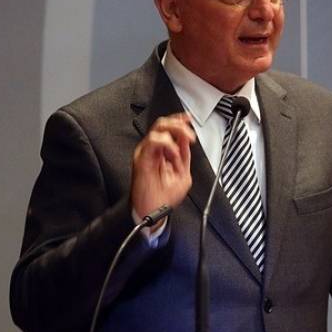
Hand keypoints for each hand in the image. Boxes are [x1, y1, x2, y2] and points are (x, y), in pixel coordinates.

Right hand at [130, 113, 195, 228]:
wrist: (153, 212)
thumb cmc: (163, 197)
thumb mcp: (182, 174)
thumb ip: (184, 156)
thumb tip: (186, 140)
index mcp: (161, 152)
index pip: (168, 128)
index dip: (179, 120)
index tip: (189, 119)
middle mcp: (152, 150)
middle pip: (162, 124)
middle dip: (178, 125)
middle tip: (189, 134)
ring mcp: (146, 153)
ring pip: (157, 129)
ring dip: (174, 133)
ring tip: (181, 148)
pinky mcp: (142, 158)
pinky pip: (152, 141)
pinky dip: (166, 143)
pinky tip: (173, 153)